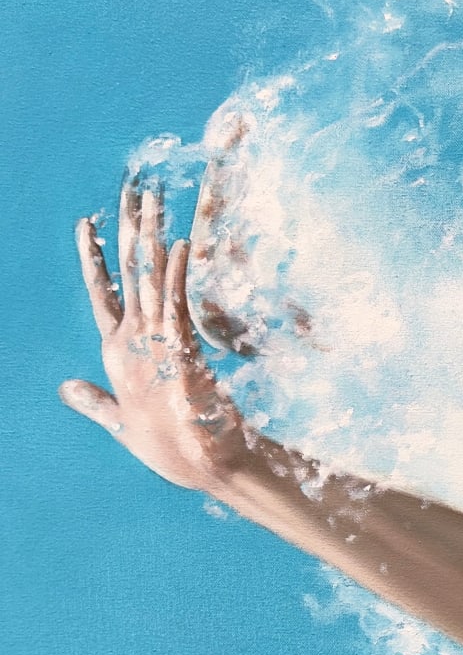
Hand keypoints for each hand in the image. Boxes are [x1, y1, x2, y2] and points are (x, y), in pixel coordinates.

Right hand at [61, 177, 251, 490]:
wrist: (205, 465)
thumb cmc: (169, 447)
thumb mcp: (120, 422)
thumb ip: (93, 400)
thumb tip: (65, 387)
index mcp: (118, 353)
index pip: (102, 293)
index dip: (93, 257)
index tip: (88, 223)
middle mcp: (131, 343)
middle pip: (128, 274)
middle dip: (128, 230)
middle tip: (132, 189)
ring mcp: (154, 346)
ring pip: (149, 280)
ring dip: (151, 238)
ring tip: (151, 200)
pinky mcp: (181, 353)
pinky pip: (178, 304)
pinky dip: (176, 274)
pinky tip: (177, 245)